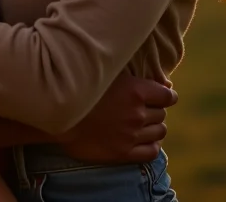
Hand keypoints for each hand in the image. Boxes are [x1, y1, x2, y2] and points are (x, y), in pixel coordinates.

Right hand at [59, 71, 177, 163]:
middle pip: (161, 113)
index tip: (159, 95)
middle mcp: (137, 113)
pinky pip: (152, 151)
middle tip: (141, 107)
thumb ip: (131, 74)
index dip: (165, 95)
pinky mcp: (124, 152)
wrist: (58, 115)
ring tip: (140, 122)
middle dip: (155, 109)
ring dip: (153, 126)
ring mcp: (132, 134)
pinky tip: (142, 139)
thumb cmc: (80, 87)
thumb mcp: (106, 73)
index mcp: (135, 91)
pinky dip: (152, 144)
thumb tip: (165, 82)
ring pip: (160, 131)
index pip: (168, 96)